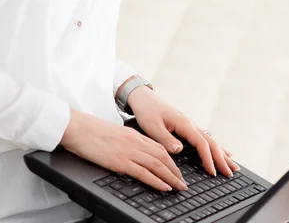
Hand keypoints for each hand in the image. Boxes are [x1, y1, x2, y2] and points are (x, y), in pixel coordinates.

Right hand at [60, 107, 187, 191]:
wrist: (79, 128)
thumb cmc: (93, 132)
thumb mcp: (116, 134)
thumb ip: (128, 142)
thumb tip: (134, 153)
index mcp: (135, 135)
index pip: (159, 148)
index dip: (171, 160)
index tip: (177, 170)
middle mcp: (136, 142)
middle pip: (162, 157)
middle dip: (175, 171)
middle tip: (183, 182)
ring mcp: (129, 151)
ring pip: (157, 165)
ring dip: (171, 177)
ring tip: (179, 187)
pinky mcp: (121, 161)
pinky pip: (144, 172)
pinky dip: (157, 181)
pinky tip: (164, 187)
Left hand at [128, 87, 238, 177]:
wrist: (143, 98)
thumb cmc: (147, 111)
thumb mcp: (153, 127)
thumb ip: (166, 139)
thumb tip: (180, 150)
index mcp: (184, 123)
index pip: (201, 143)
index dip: (208, 158)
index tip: (212, 172)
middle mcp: (190, 123)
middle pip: (210, 141)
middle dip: (221, 158)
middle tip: (230, 173)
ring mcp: (189, 124)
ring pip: (210, 139)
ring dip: (221, 153)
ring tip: (233, 165)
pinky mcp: (186, 126)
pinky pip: (204, 138)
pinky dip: (215, 146)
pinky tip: (222, 151)